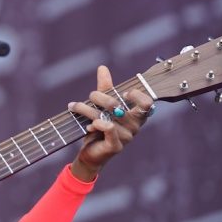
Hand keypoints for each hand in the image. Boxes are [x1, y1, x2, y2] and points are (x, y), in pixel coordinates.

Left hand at [68, 65, 152, 181]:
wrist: (89, 153)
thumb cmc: (98, 129)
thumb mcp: (101, 107)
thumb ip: (105, 88)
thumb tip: (102, 67)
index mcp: (136, 116)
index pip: (148, 103)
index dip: (137, 95)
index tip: (122, 92)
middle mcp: (134, 126)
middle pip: (119, 105)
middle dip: (100, 97)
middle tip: (90, 95)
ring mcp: (127, 137)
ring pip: (106, 115)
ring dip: (87, 109)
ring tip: (74, 106)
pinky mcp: (116, 146)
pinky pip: (108, 128)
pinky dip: (96, 123)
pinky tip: (89, 125)